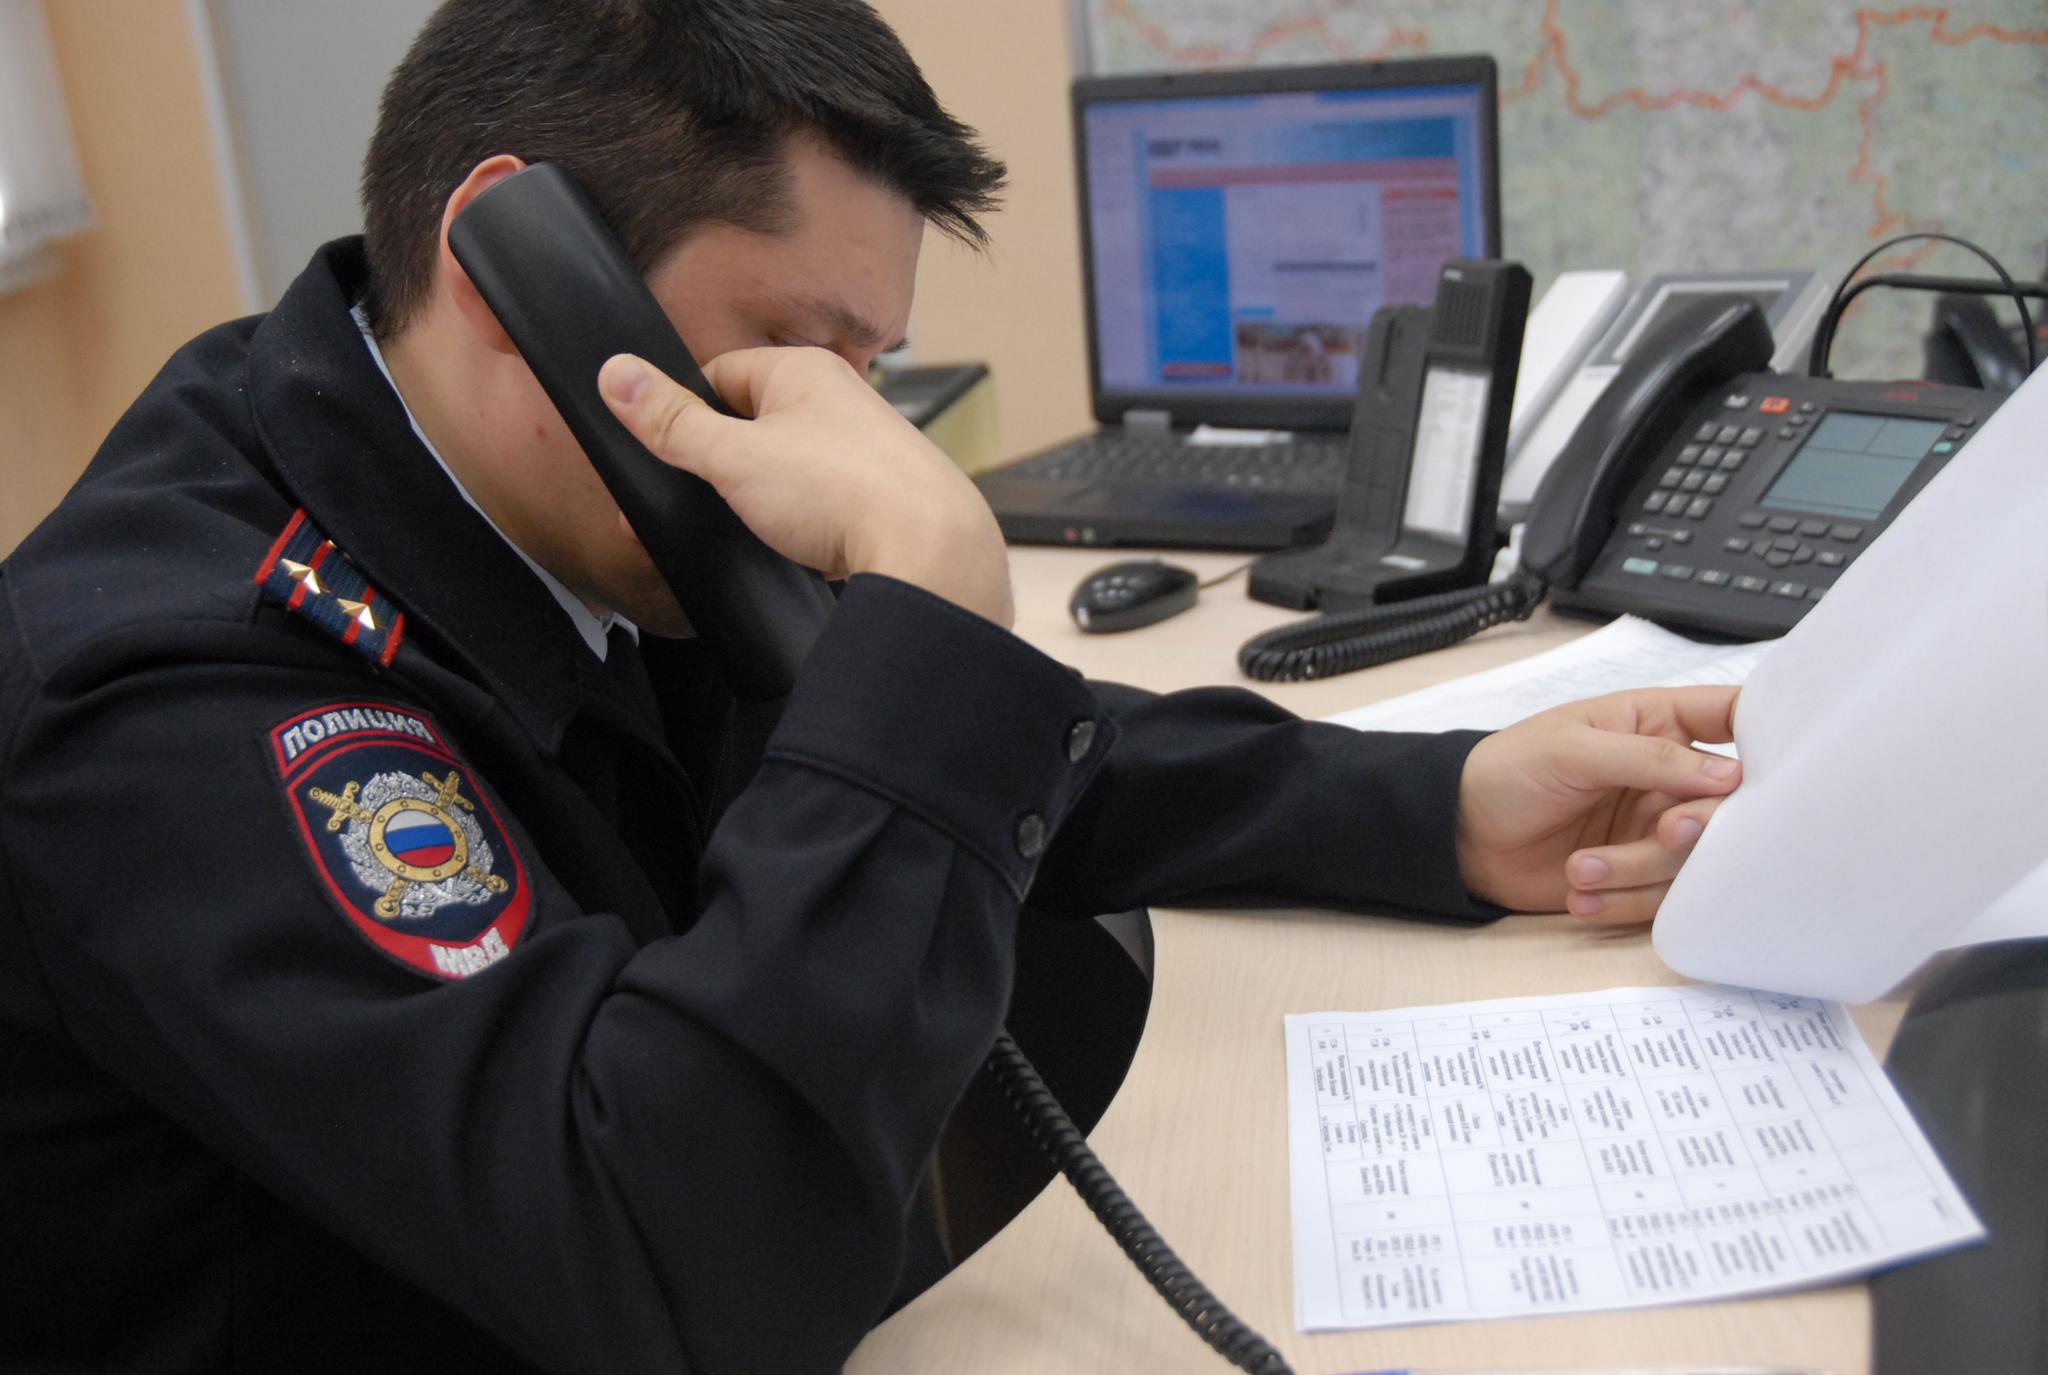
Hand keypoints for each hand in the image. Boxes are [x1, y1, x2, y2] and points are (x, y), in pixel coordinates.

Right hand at [598, 347, 1013, 625]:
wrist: (929, 553)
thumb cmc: (843, 492)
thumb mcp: (733, 456)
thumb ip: (671, 422)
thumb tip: (617, 374)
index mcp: (803, 371)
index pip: (719, 374)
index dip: (685, 414)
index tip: (666, 450)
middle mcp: (840, 400)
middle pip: (752, 423)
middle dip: (720, 463)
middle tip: (702, 498)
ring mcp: (864, 449)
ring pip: (787, 467)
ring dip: (762, 497)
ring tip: (756, 524)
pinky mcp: (880, 497)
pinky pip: (820, 502)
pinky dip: (801, 523)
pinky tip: (796, 545)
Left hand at [1455, 686, 1740, 924]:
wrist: (1460, 834)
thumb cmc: (1509, 770)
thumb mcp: (1572, 749)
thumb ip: (1649, 758)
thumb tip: (1731, 773)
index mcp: (1660, 723)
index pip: (1735, 716)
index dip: (1768, 736)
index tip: (1769, 766)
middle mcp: (1669, 778)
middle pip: (1726, 805)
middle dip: (1698, 824)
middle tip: (1665, 830)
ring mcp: (1655, 829)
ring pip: (1693, 861)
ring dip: (1639, 869)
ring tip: (1581, 868)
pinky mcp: (1637, 877)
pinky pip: (1660, 900)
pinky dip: (1622, 902)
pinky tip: (1579, 893)